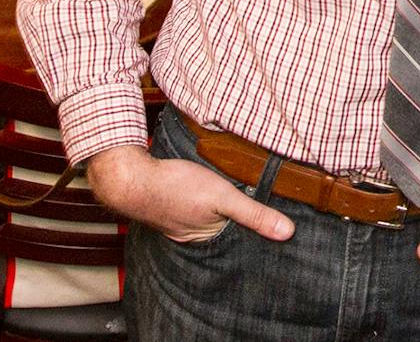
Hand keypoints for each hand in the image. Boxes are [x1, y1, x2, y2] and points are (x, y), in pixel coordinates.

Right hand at [86, 145, 293, 244]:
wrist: (132, 178)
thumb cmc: (176, 187)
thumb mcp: (223, 196)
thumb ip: (254, 213)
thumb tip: (287, 232)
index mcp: (206, 238)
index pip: (236, 242)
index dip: (251, 235)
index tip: (268, 231)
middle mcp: (190, 236)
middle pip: (219, 232)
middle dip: (233, 225)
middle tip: (252, 215)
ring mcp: (175, 222)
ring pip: (203, 220)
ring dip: (214, 213)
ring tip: (229, 204)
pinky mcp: (165, 207)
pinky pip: (187, 210)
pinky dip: (197, 204)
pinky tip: (199, 194)